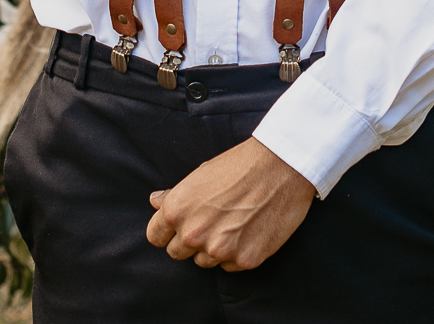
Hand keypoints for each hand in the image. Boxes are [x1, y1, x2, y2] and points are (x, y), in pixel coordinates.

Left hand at [145, 137, 315, 271]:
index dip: (167, 231)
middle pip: (178, 253)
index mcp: (176, 211)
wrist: (279, 167)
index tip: (178, 227)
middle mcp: (193, 234)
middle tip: (209, 223)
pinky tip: (247, 232)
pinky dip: (236, 254)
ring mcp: (219, 250)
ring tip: (231, 225)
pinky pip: (230, 267)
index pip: (156, 237)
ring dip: (213, 249)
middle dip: (189, 241)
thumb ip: (174, 195)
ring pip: (204, 261)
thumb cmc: (237, 166)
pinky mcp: (245, 260)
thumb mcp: (199, 175)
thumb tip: (154, 201)